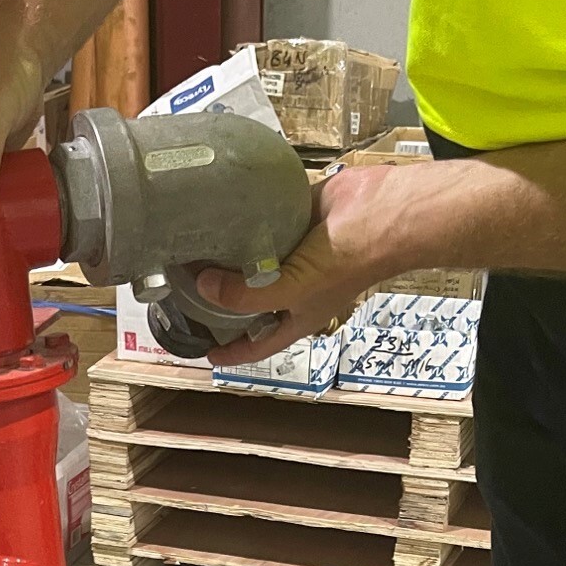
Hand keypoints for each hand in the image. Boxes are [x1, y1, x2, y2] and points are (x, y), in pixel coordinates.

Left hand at [197, 168, 398, 363]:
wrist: (384, 213)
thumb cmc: (348, 261)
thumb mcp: (293, 290)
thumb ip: (247, 295)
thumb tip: (202, 286)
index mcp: (295, 316)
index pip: (257, 345)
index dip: (232, 353)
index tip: (204, 352)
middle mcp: (292, 288)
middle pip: (248, 301)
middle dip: (219, 300)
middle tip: (181, 293)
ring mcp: (293, 253)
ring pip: (252, 260)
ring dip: (226, 258)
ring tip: (189, 252)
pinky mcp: (294, 219)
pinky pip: (263, 224)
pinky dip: (243, 222)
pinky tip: (217, 218)